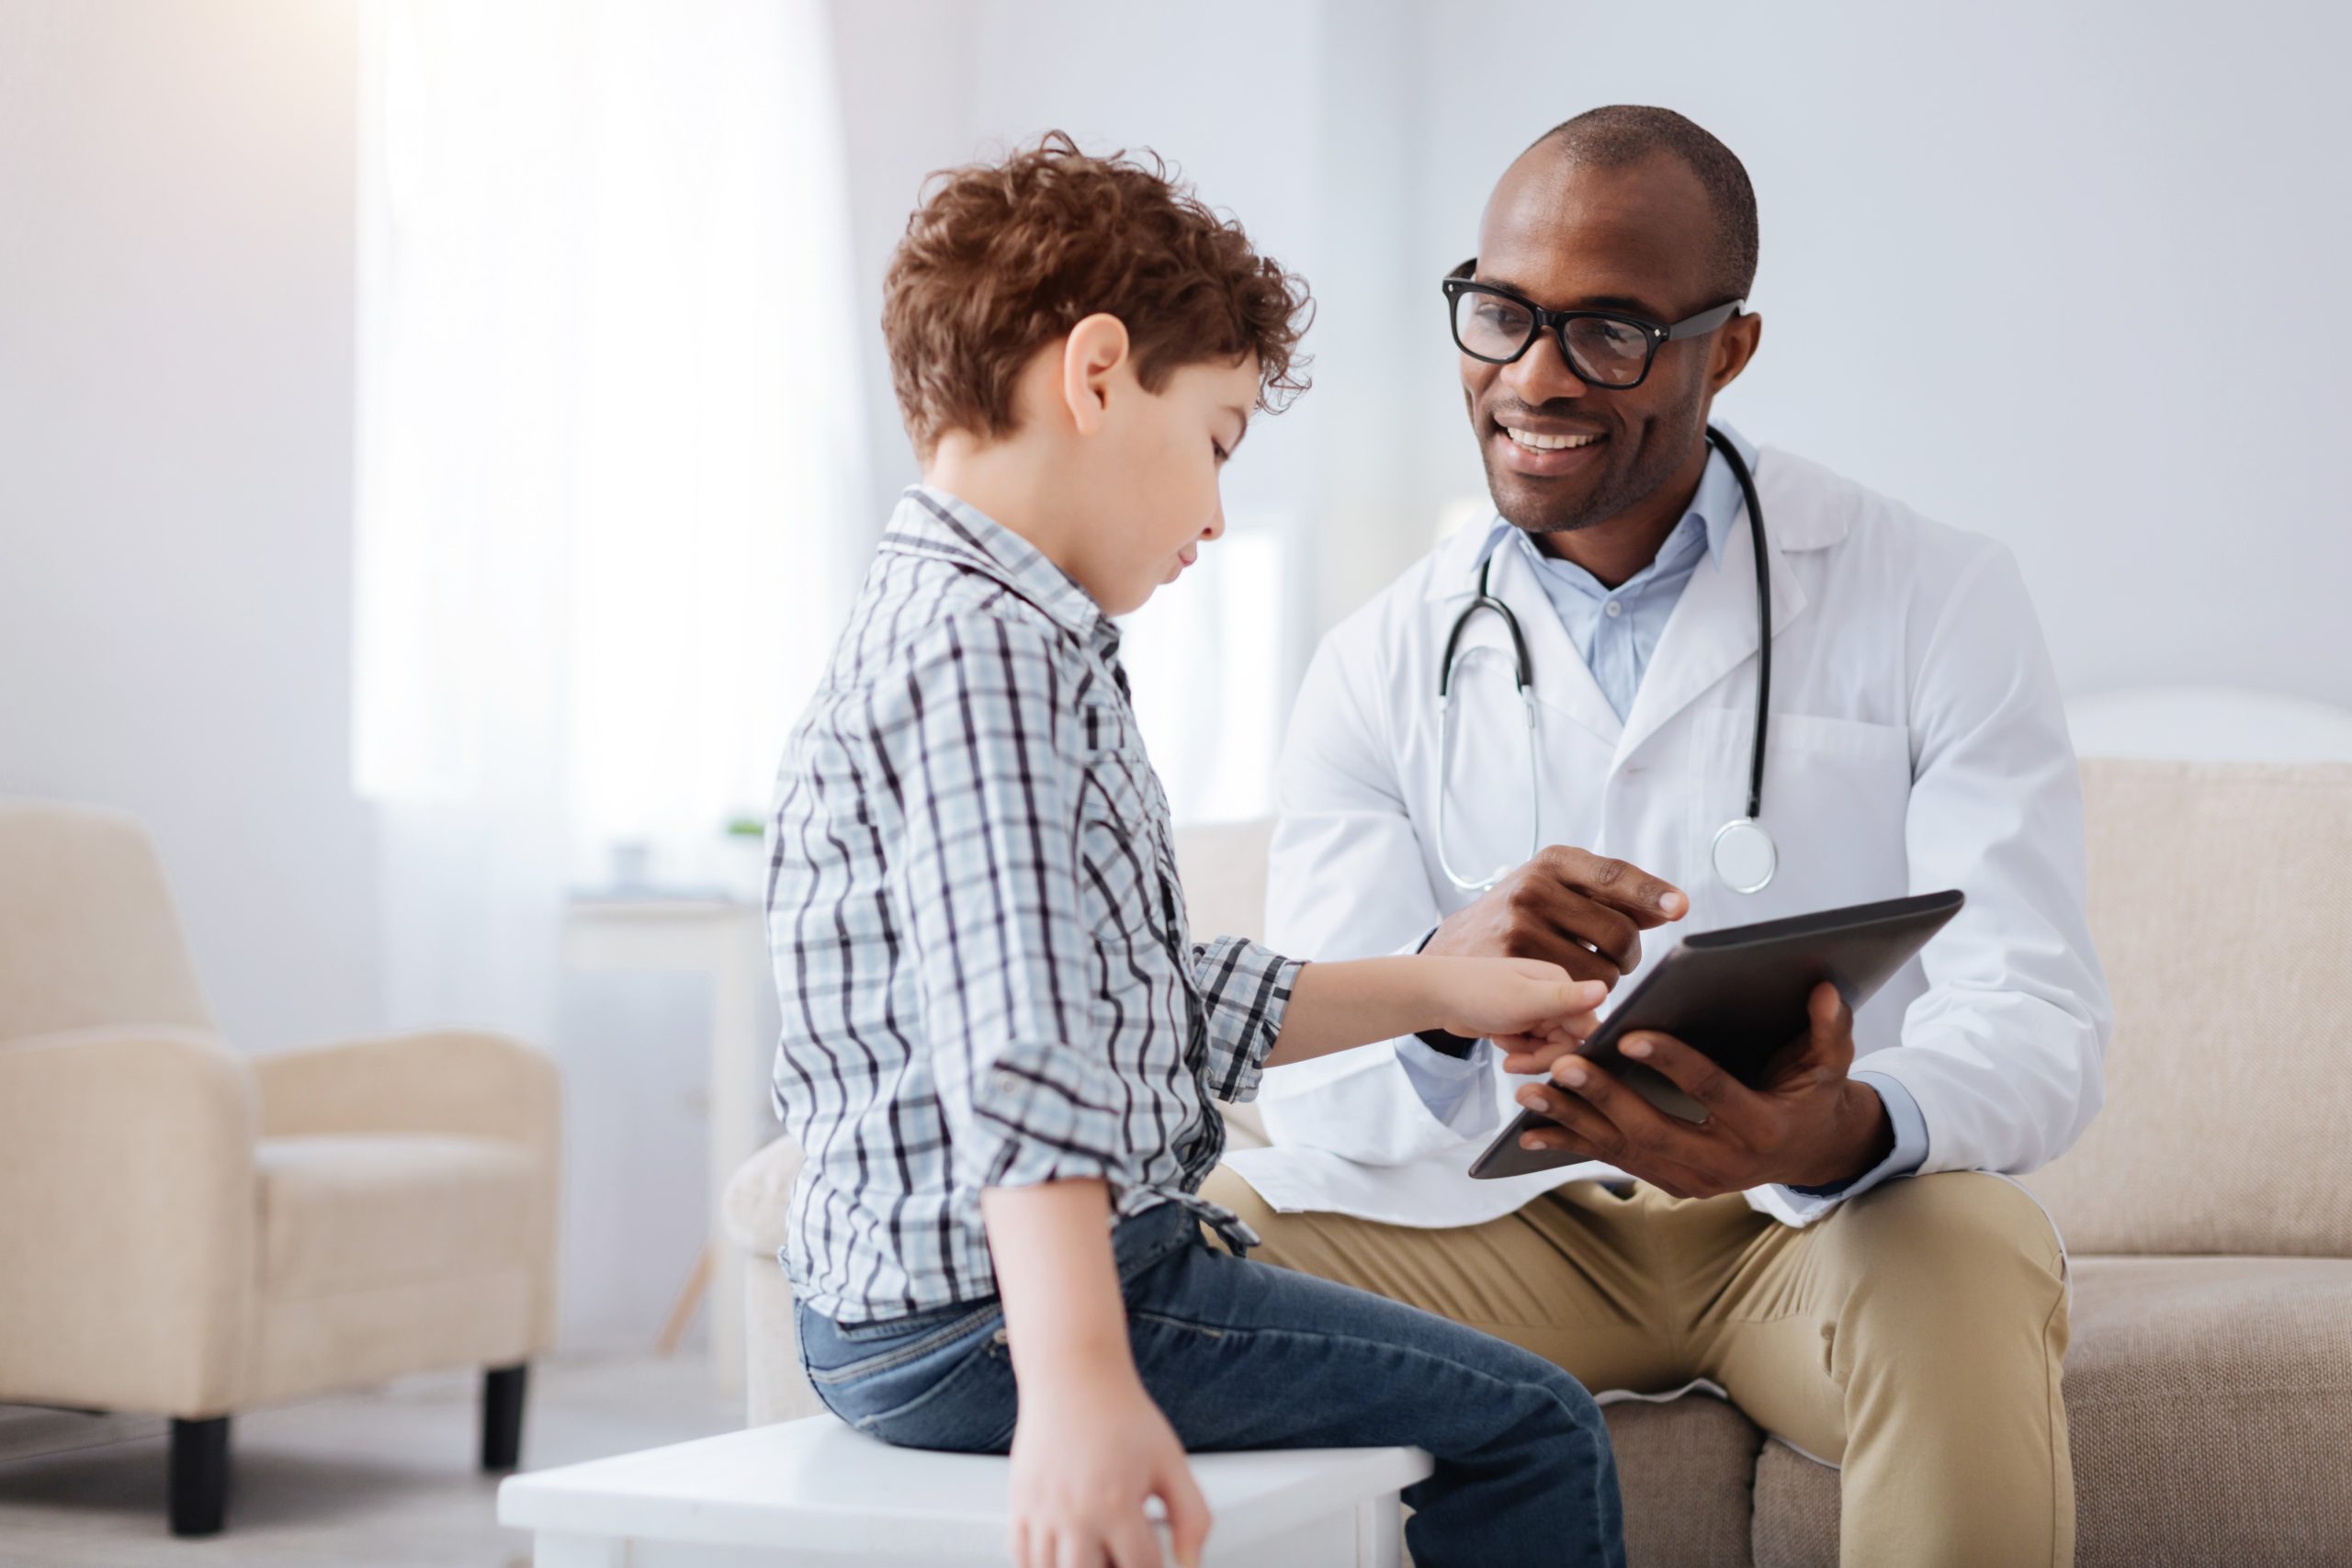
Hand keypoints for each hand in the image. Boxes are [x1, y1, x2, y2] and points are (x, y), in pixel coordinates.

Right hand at [1007, 1370, 1210, 1567]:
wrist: (1074, 1376)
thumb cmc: (1120, 1413)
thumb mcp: (1171, 1462)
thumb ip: (1192, 1515)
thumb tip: (1191, 1560)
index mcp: (1115, 1505)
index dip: (1153, 1567)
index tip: (1155, 1557)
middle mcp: (1075, 1513)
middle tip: (1122, 1554)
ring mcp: (1042, 1510)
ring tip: (1095, 1554)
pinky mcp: (1020, 1502)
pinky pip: (1023, 1556)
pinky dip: (1041, 1565)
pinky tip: (1062, 1557)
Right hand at [1423, 846, 1686, 989]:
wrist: (1454, 949)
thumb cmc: (1520, 917)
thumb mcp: (1558, 890)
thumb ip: (1611, 897)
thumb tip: (1668, 907)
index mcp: (1553, 862)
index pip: (1613, 875)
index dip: (1650, 893)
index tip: (1679, 907)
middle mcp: (1534, 887)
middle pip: (1619, 932)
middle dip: (1629, 955)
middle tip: (1618, 959)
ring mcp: (1520, 926)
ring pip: (1602, 971)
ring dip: (1607, 981)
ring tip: (1585, 974)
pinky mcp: (1512, 964)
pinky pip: (1575, 993)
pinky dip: (1583, 998)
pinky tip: (1567, 990)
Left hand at [1427, 958, 1607, 1048]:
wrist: (1436, 997)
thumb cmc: (1476, 992)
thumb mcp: (1524, 1000)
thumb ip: (1565, 1000)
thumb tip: (1605, 989)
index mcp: (1560, 984)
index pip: (1586, 1027)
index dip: (1569, 1050)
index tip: (1546, 1060)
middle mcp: (1553, 995)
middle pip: (1567, 1042)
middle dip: (1541, 1056)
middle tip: (1513, 1060)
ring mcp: (1537, 1010)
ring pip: (1550, 1048)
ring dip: (1527, 1054)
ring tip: (1502, 1045)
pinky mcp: (1522, 1023)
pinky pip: (1532, 1048)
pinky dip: (1517, 1051)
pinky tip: (1498, 1040)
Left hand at [1511, 982, 1893, 1195]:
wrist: (1812, 1154)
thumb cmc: (1815, 1097)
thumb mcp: (1830, 1065)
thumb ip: (1829, 1029)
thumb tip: (1826, 990)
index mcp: (1763, 1128)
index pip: (1711, 1091)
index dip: (1671, 1063)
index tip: (1628, 1034)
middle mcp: (1725, 1163)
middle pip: (1654, 1129)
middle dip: (1605, 1098)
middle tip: (1562, 1064)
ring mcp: (1694, 1181)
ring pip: (1625, 1151)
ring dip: (1573, 1124)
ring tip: (1529, 1095)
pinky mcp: (1670, 1183)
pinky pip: (1616, 1162)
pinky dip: (1573, 1145)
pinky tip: (1531, 1133)